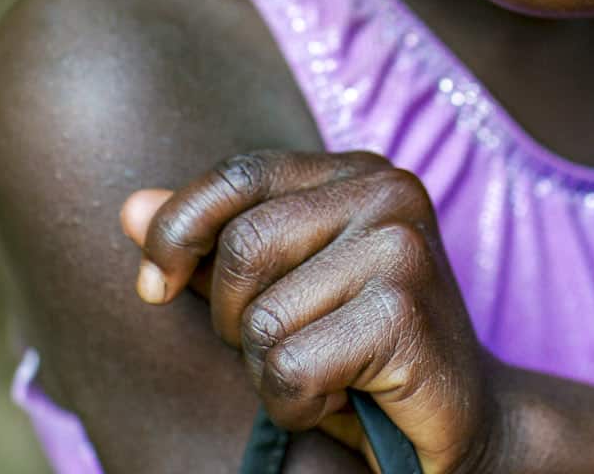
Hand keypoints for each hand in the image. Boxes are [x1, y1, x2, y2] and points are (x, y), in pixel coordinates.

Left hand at [119, 150, 507, 473]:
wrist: (462, 421)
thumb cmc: (358, 352)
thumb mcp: (278, 290)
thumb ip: (210, 247)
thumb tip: (130, 208)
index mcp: (356, 171)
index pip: (238, 174)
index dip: (179, 229)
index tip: (154, 286)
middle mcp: (387, 190)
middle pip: (241, 250)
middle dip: (236, 321)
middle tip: (289, 347)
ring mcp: (401, 247)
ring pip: (261, 318)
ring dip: (271, 372)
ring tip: (326, 373)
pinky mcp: (404, 313)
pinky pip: (290, 368)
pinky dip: (297, 404)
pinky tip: (344, 397)